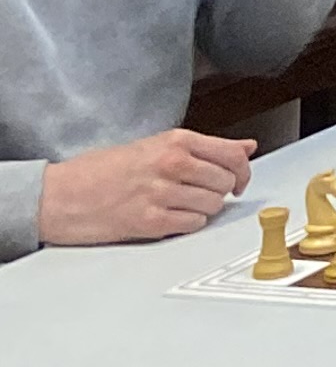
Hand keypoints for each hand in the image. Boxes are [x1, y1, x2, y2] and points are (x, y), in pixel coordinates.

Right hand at [40, 130, 256, 243]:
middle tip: (201, 193)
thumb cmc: (100, 170)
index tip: (239, 180)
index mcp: (176, 141)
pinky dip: (188, 225)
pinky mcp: (150, 222)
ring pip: (212, 206)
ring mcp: (161, 194)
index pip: (233, 155)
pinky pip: (192, 225)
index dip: (243, 171)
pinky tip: (171, 218)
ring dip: (203, 209)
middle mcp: (172, 164)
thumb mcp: (155, 144)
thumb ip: (204, 147)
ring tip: (180, 204)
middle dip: (220, 191)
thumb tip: (247, 146)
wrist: (58, 195)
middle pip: (226, 182)